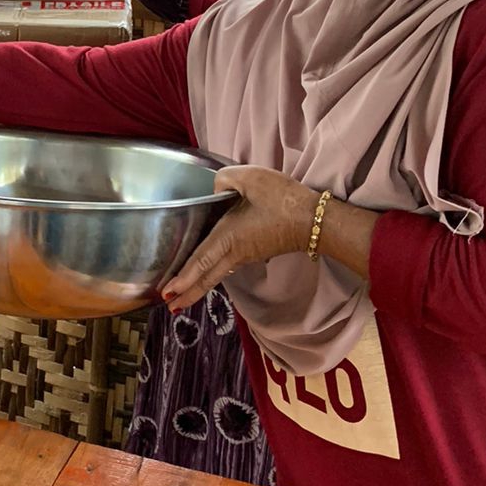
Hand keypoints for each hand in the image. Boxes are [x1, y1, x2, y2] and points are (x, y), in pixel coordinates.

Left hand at [161, 166, 317, 310]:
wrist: (317, 220)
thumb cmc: (283, 200)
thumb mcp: (250, 178)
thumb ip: (224, 180)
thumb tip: (215, 189)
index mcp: (229, 238)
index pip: (200, 262)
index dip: (183, 279)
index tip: (167, 293)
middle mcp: (235, 252)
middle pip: (207, 277)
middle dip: (187, 293)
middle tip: (170, 306)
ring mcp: (247, 255)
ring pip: (217, 273)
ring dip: (199, 285)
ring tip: (183, 295)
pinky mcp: (256, 251)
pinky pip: (228, 266)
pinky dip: (212, 273)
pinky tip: (209, 271)